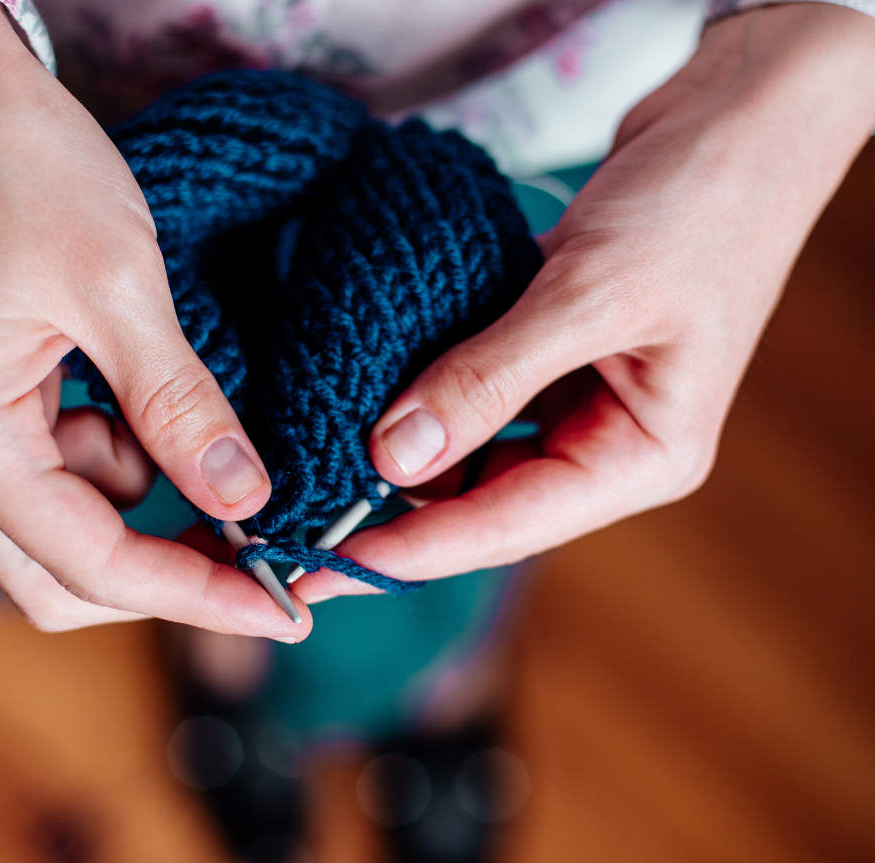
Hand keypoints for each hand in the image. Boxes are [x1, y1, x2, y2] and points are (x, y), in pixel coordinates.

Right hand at [0, 0, 309, 637]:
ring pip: (67, 522)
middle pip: (61, 577)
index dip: (195, 597)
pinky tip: (155, 395)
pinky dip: (125, 454)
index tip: (284, 606)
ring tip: (203, 426)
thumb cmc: (9, 164)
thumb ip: (179, 405)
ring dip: (146, 500)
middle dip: (164, 573)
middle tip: (260, 554)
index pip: (91, 567)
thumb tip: (245, 499)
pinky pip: (63, 465)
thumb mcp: (115, 285)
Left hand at [296, 5, 874, 600]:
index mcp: (642, 457)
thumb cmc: (703, 203)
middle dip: (394, 509)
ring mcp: (579, 401)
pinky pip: (475, 394)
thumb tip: (394, 457)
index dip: (410, 550)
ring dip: (402, 451)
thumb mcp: (591, 294)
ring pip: (471, 451)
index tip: (321, 571)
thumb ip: (490, 378)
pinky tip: (368, 394)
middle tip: (299, 516)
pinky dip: (425, 393)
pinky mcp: (552, 356)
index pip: (506, 525)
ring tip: (318, 458)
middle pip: (481, 500)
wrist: (740, 115)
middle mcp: (609, 443)